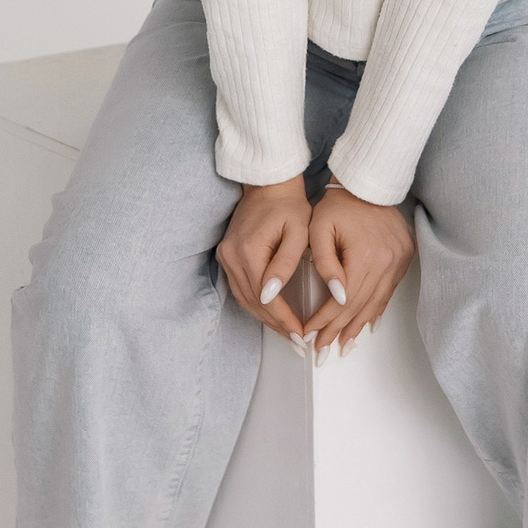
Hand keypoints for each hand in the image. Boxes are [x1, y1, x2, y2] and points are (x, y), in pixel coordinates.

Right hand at [215, 178, 311, 335]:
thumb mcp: (297, 232)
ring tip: (288, 333)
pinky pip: (240, 289)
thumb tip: (270, 296)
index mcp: (248, 251)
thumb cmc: (289, 206)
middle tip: (298, 342)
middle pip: (253, 303)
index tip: (302, 334)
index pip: (266, 298)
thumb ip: (285, 264)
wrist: (268, 185)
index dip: (284, 319)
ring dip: (266, 319)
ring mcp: (226, 257)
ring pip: (245, 300)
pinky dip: (256, 305)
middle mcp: (231, 257)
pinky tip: (272, 314)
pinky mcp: (226, 256)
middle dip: (277, 325)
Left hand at [302, 184, 415, 357]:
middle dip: (338, 330)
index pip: (341, 300)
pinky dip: (375, 311)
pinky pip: (388, 292)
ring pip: (375, 303)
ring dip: (358, 327)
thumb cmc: (337, 206)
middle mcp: (386, 262)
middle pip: (359, 306)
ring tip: (343, 346)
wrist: (367, 185)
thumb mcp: (318, 230)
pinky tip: (366, 327)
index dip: (324, 320)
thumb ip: (325, 264)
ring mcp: (399, 262)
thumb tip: (338, 298)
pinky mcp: (404, 259)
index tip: (308, 334)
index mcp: (364, 255)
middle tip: (322, 351)